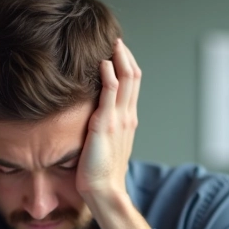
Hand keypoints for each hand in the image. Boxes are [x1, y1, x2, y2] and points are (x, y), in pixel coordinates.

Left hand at [76, 38, 140, 201]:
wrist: (104, 190)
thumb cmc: (99, 171)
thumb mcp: (105, 143)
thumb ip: (104, 126)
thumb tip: (94, 116)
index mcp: (128, 119)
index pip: (133, 84)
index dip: (127, 64)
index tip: (118, 49)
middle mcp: (127, 116)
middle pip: (134, 76)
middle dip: (126, 55)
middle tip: (116, 38)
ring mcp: (119, 119)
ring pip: (127, 80)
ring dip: (120, 58)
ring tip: (112, 42)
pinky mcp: (106, 124)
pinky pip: (111, 93)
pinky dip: (109, 75)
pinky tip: (104, 62)